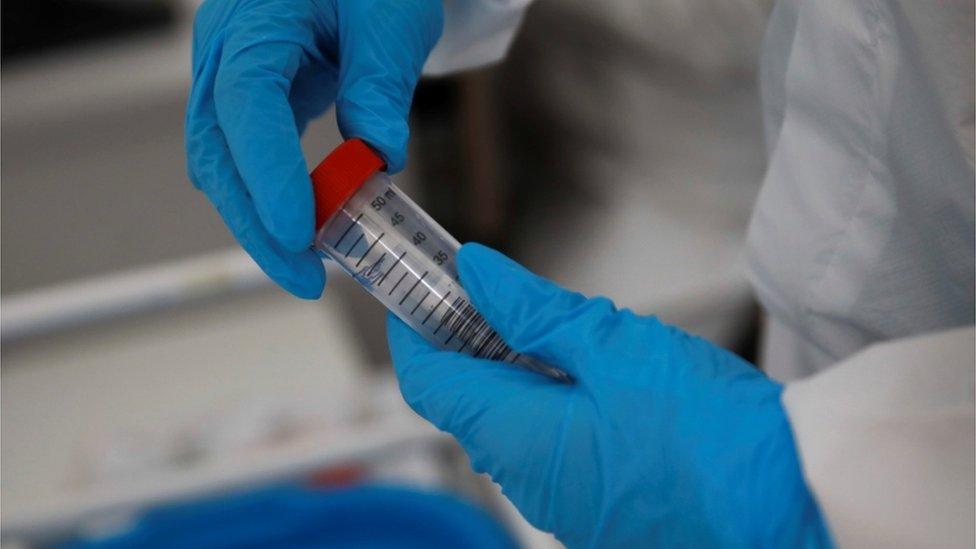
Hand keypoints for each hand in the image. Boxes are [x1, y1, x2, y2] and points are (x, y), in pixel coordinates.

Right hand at [186, 0, 441, 297]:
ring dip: (259, 220)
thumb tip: (379, 158)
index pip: (247, 102)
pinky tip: (302, 230)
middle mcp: (226, 51)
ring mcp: (228, 76)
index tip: (301, 230)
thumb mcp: (389, 21)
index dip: (268, 172)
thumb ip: (379, 88)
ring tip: (307, 267)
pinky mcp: (246, 100)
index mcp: (257, 19)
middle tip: (304, 276)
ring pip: (222, 163)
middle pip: (218, 149)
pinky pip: (244, 158)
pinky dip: (268, 198)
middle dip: (256, 222)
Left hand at [388, 244, 832, 547]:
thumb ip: (535, 311)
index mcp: (520, 439)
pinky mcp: (600, 508)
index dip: (414, 332)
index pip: (430, 383)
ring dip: (513, 373)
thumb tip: (476, 276)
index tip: (419, 289)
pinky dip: (550, 406)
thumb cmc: (712, 432)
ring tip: (552, 327)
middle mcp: (530, 482)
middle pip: (469, 403)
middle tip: (493, 292)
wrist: (793, 507)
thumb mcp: (616, 346)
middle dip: (469, 343)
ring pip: (513, 425)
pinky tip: (592, 377)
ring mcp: (565, 503)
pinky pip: (552, 450)